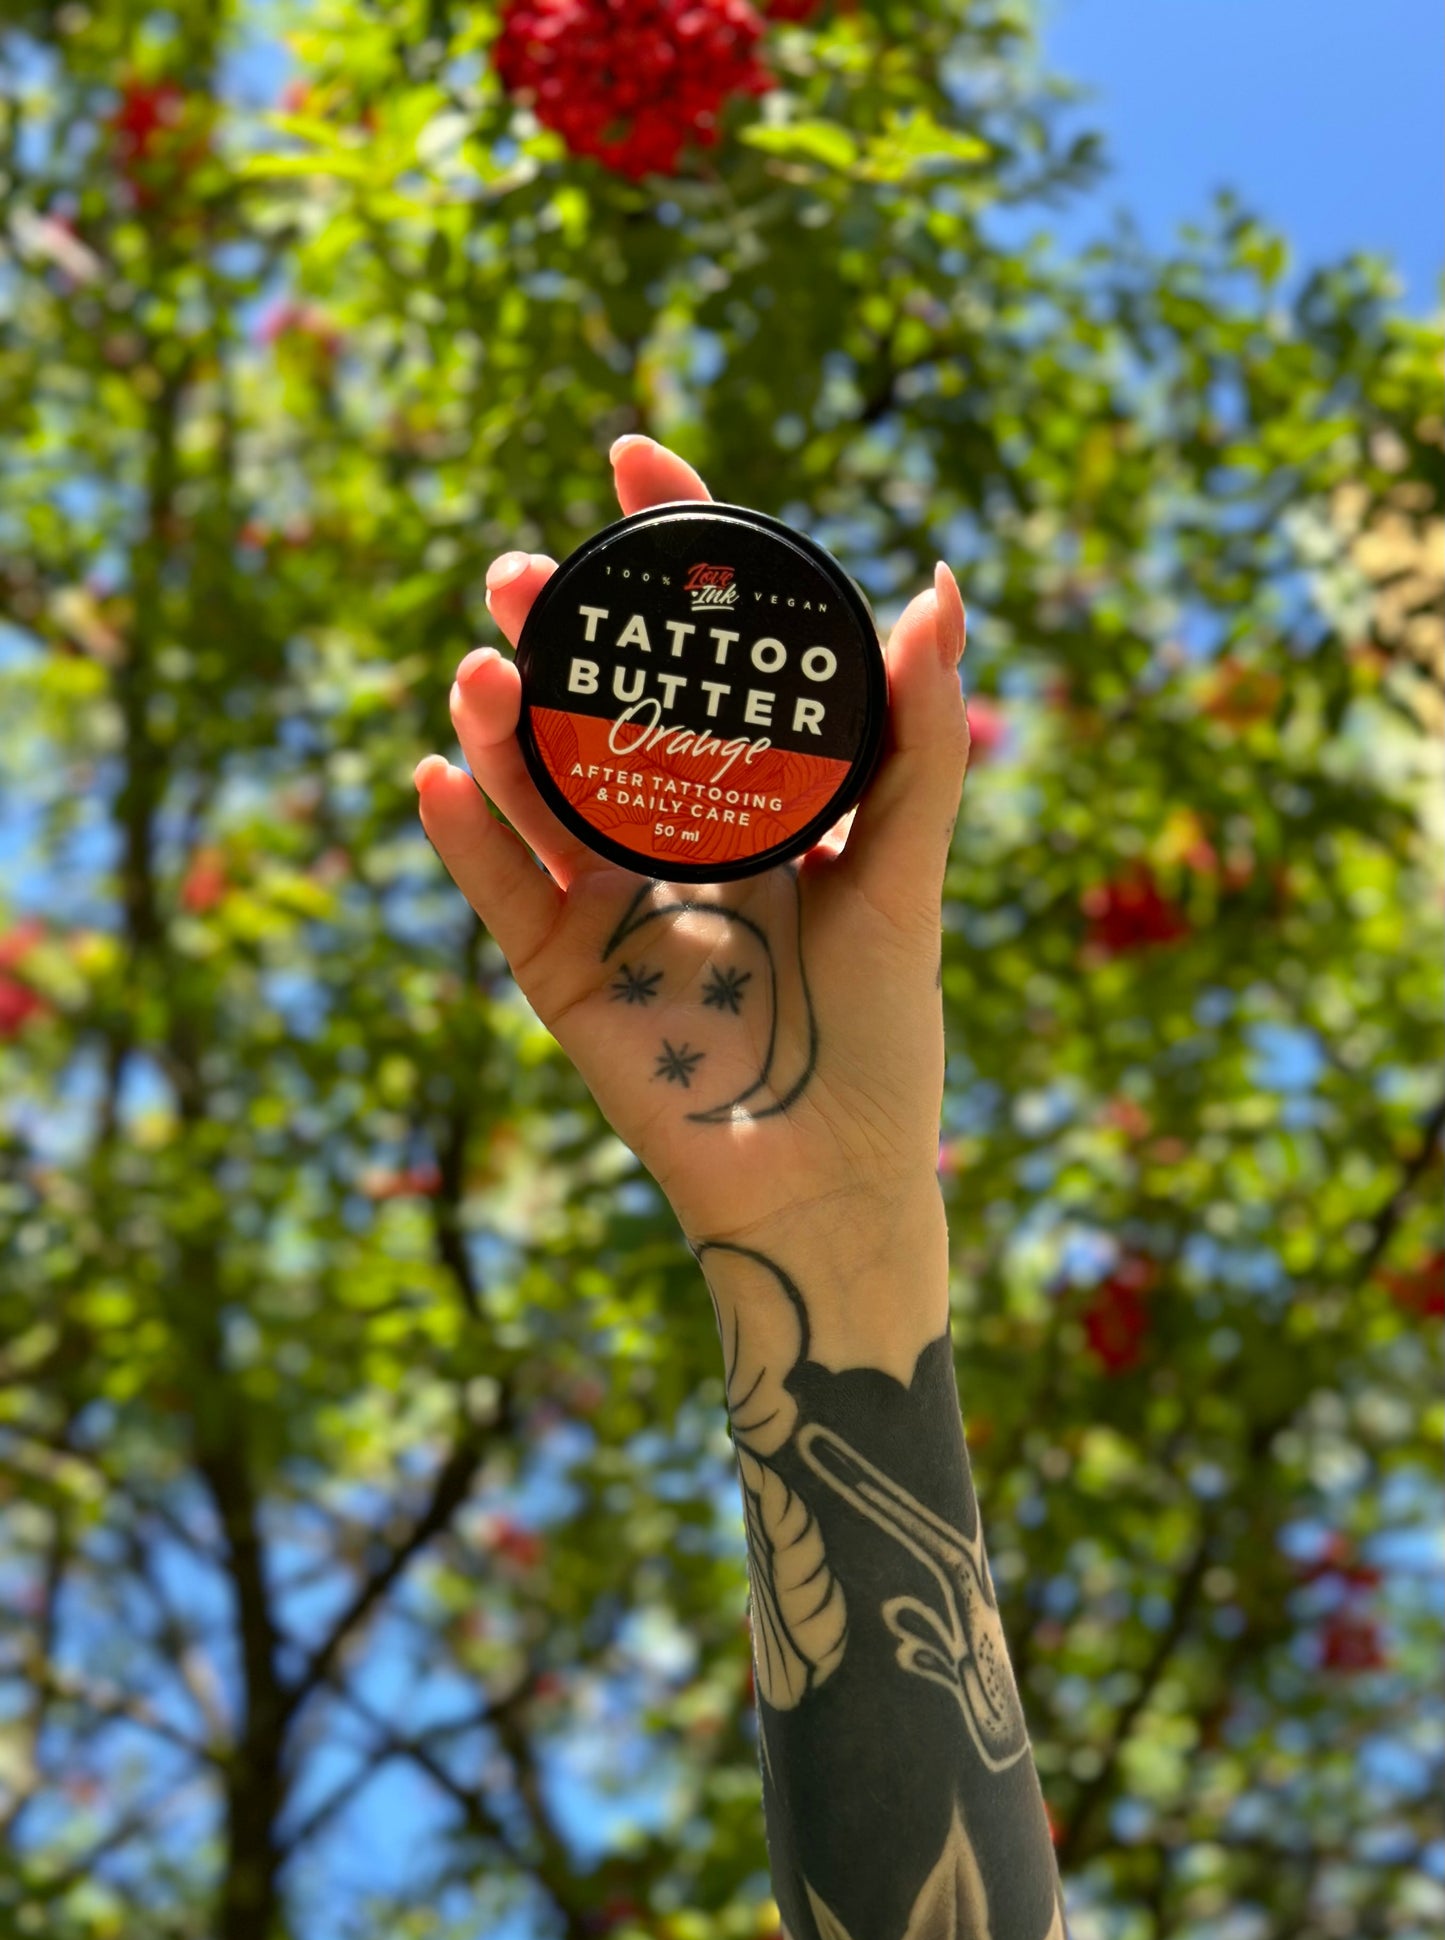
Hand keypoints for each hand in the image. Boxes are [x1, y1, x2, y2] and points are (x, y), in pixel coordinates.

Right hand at [414, 436, 969, 1253]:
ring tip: (480, 671)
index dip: (667, 551)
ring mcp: (607, 895)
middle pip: (594, 700)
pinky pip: (497, 893)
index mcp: (755, 793)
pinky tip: (438, 773)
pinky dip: (462, 838)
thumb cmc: (882, 1031)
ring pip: (530, 786)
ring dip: (495, 722)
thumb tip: (935, 585)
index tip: (631, 456)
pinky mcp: (560, 971)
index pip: (702, 649)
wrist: (831, 1175)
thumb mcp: (908, 873)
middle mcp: (673, 828)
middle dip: (555, 627)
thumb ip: (919, 740)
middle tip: (524, 572)